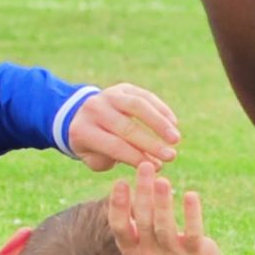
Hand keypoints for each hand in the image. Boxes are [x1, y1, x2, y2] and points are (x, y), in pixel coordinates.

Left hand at [65, 82, 180, 170]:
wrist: (79, 115)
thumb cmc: (91, 144)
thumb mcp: (94, 158)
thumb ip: (117, 160)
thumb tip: (146, 161)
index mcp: (84, 130)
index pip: (114, 145)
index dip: (137, 157)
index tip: (158, 167)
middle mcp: (94, 109)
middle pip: (127, 127)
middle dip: (151, 143)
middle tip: (171, 156)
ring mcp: (109, 95)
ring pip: (137, 105)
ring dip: (159, 123)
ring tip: (176, 138)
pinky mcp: (122, 87)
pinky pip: (144, 95)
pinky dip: (160, 108)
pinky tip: (174, 123)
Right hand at [109, 163, 254, 254]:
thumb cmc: (164, 250)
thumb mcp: (144, 238)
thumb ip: (135, 217)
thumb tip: (121, 185)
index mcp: (132, 250)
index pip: (119, 226)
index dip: (118, 204)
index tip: (120, 180)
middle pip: (144, 221)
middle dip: (143, 192)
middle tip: (145, 166)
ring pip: (165, 227)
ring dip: (163, 202)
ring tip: (162, 179)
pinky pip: (193, 233)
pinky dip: (192, 214)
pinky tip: (191, 195)